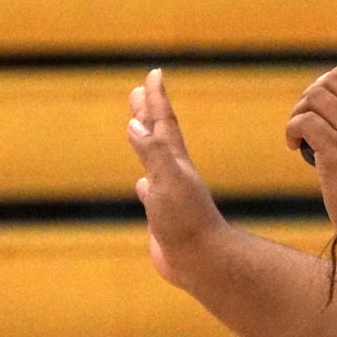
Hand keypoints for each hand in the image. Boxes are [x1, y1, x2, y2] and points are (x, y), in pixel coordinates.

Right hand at [127, 68, 229, 287]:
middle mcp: (173, 174)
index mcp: (174, 162)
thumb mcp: (168, 181)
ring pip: (154, 162)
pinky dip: (145, 184)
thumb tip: (134, 123)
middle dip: (147, 113)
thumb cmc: (187, 222)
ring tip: (136, 130)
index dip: (157, 99)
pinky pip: (151, 194)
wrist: (202, 262)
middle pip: (158, 136)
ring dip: (145, 144)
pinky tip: (141, 184)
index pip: (163, 123)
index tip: (153, 74)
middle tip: (137, 92)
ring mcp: (169, 195)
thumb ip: (152, 152)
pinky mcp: (163, 217)